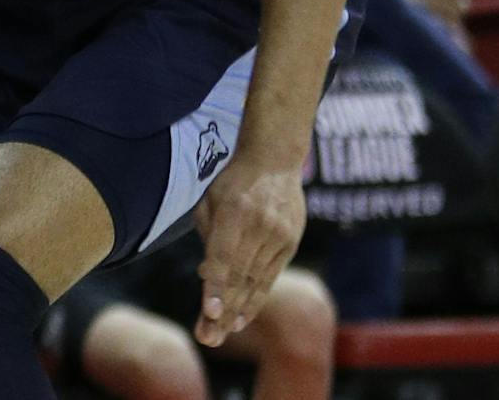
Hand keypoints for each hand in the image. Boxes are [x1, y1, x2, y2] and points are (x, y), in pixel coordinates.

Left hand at [193, 152, 306, 346]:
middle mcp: (261, 227)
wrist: (275, 161)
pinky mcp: (291, 243)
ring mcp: (280, 236)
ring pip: (256, 281)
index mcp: (236, 212)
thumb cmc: (231, 181)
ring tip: (220, 334)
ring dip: (238, 310)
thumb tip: (208, 276)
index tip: (210, 311)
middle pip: (240, 276)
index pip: (225, 256)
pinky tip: (243, 317)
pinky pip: (270, 276)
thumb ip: (208, 235)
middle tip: (208, 337)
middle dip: (223, 310)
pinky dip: (256, 298)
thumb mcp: (210, 200)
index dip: (217, 286)